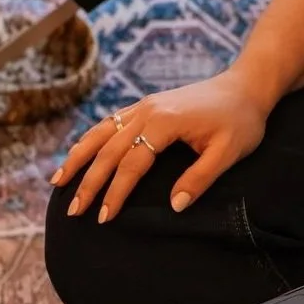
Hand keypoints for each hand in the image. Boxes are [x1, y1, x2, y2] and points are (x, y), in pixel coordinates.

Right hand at [50, 68, 272, 222]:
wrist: (245, 86)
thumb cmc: (241, 121)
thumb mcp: (229, 152)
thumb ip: (200, 179)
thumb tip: (174, 207)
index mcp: (165, 122)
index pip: (131, 163)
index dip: (115, 192)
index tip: (103, 217)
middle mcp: (146, 110)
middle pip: (108, 150)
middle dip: (88, 182)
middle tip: (74, 212)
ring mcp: (143, 106)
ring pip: (100, 133)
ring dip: (78, 158)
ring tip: (58, 183)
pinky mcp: (144, 106)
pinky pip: (108, 123)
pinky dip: (89, 140)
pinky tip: (78, 155)